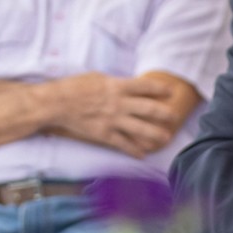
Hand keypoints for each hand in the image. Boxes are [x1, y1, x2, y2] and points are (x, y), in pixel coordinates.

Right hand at [48, 73, 188, 157]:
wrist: (56, 104)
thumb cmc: (74, 87)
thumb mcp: (97, 78)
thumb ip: (114, 83)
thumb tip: (127, 86)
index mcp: (117, 86)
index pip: (145, 86)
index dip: (161, 89)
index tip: (171, 92)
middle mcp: (119, 104)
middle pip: (149, 109)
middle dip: (165, 114)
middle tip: (175, 117)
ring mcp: (112, 120)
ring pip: (141, 129)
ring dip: (156, 134)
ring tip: (166, 138)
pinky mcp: (104, 134)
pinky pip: (123, 144)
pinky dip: (134, 150)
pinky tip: (142, 154)